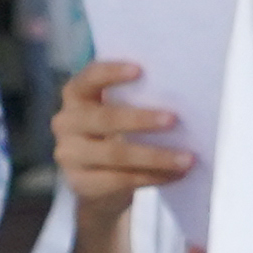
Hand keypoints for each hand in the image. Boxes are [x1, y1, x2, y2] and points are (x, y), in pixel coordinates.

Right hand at [45, 56, 193, 212]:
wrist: (96, 181)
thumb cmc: (115, 133)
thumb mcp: (117, 112)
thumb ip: (135, 102)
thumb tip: (182, 103)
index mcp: (77, 95)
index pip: (90, 78)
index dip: (112, 73)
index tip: (141, 70)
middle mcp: (66, 122)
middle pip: (104, 119)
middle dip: (141, 120)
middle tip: (174, 120)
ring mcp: (69, 154)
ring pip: (115, 155)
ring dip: (155, 156)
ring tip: (186, 159)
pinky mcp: (79, 182)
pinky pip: (119, 180)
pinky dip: (151, 177)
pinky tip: (174, 175)